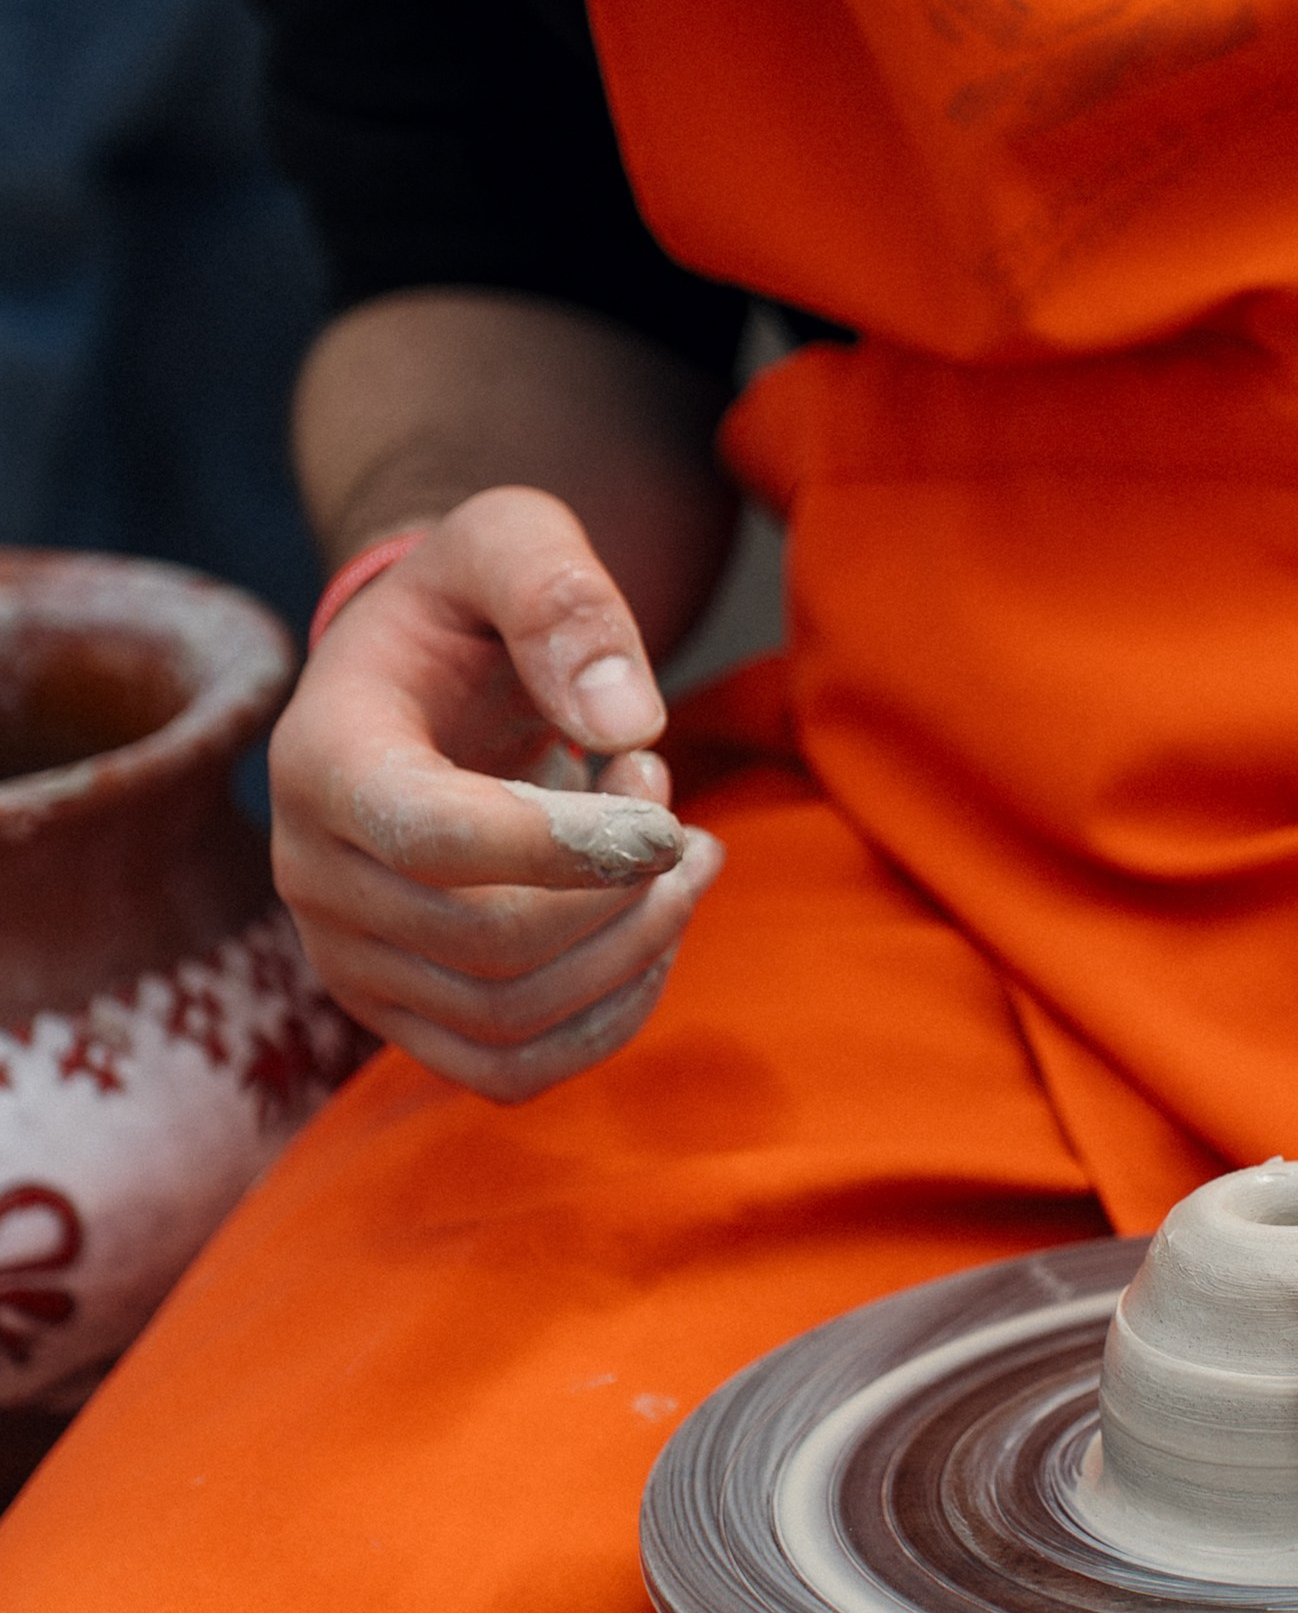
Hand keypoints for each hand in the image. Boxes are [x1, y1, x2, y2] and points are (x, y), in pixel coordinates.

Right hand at [270, 487, 723, 1100]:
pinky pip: (508, 1072)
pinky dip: (608, 1020)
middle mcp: (309, 872)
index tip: (671, 818)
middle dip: (624, 889)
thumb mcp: (513, 540)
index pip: (435, 839)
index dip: (569, 846)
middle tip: (670, 802)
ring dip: (633, 947)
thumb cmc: (470, 606)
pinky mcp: (398, 1012)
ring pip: (509, 1018)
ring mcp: (346, 958)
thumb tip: (628, 720)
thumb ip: (563, 598)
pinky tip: (654, 935)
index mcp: (323, 755)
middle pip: (489, 943)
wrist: (424, 677)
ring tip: (674, 853)